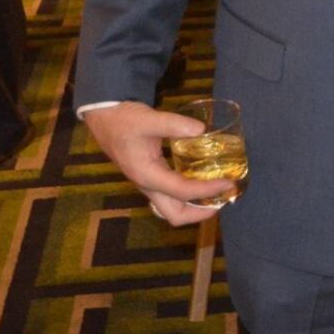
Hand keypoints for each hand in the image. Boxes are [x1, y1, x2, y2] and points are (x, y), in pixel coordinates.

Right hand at [84, 101, 239, 225]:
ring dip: (195, 206)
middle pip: (174, 214)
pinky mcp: (151, 177)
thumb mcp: (149, 118)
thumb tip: (202, 130)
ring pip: (172, 208)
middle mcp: (148, 185)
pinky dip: (189, 195)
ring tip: (218, 193)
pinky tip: (203, 180)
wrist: (105, 119)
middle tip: (224, 198)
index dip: (208, 190)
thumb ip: (174, 124)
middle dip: (200, 213)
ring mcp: (148, 184)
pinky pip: (172, 195)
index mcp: (147, 175)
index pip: (182, 191)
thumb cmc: (124, 120)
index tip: (229, 183)